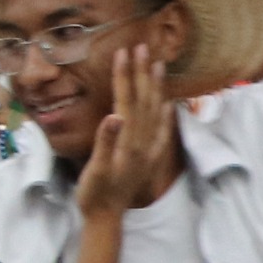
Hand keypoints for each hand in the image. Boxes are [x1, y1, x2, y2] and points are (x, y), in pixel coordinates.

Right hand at [73, 47, 177, 220]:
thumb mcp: (96, 169)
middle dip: (142, 72)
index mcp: (128, 141)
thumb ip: (106, 142)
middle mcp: (141, 141)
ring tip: (158, 64)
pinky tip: (166, 102)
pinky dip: (164, 113)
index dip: (124, 76)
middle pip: (143, 100)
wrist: (107, 216)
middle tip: (143, 46)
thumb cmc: (96, 193)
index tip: (123, 52)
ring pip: (153, 110)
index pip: (127, 100)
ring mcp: (147, 148)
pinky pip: (160, 130)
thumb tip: (114, 116)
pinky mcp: (148, 156)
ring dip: (155, 86)